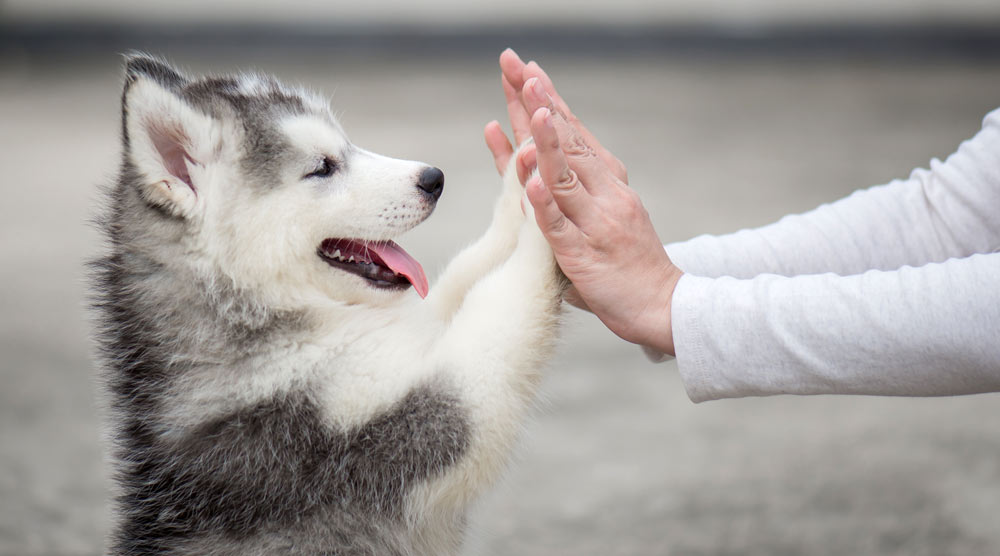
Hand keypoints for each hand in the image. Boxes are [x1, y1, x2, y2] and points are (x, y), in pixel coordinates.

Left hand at [484, 52, 681, 355]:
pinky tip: (532, 183)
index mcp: (608, 183)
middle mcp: (605, 195)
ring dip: (546, 142)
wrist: (664, 305)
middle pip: (567, 143)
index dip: (550, 102)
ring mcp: (595, 224)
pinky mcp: (584, 256)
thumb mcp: (604, 216)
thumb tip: (539, 171)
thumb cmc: (628, 263)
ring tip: (530, 110)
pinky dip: (545, 205)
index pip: (574, 134)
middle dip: (540, 104)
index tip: (529, 71)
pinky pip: (560, 227)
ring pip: (565, 178)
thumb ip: (572, 194)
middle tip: (520, 69)